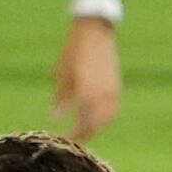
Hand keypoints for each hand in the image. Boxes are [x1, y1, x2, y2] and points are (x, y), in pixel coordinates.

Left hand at [52, 15, 120, 136]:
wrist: (95, 33)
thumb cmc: (73, 53)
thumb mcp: (62, 76)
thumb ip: (60, 100)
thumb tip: (55, 118)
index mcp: (87, 94)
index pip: (82, 124)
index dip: (74, 134)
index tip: (63, 138)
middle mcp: (102, 95)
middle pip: (96, 124)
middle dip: (85, 134)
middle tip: (73, 138)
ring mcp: (112, 90)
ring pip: (107, 118)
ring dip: (96, 126)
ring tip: (84, 131)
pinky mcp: (116, 85)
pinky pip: (112, 108)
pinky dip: (105, 116)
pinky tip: (96, 118)